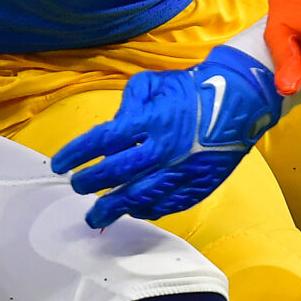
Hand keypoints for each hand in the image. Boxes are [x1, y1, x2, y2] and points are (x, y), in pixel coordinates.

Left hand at [49, 45, 280, 227]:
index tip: (60, 165)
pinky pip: (166, 205)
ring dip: (112, 208)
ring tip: (95, 216)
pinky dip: (145, 210)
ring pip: (138, 197)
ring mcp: (181, 171)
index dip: (76, 155)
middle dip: (89, 184)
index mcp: (150, 120)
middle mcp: (164, 149)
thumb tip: (113, 129)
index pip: (102, 141)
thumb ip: (127, 105)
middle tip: (77, 187)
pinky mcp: (198, 185)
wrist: (240, 101)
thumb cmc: (192, 89)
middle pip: (115, 174)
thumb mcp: (154, 84)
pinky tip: (132, 211)